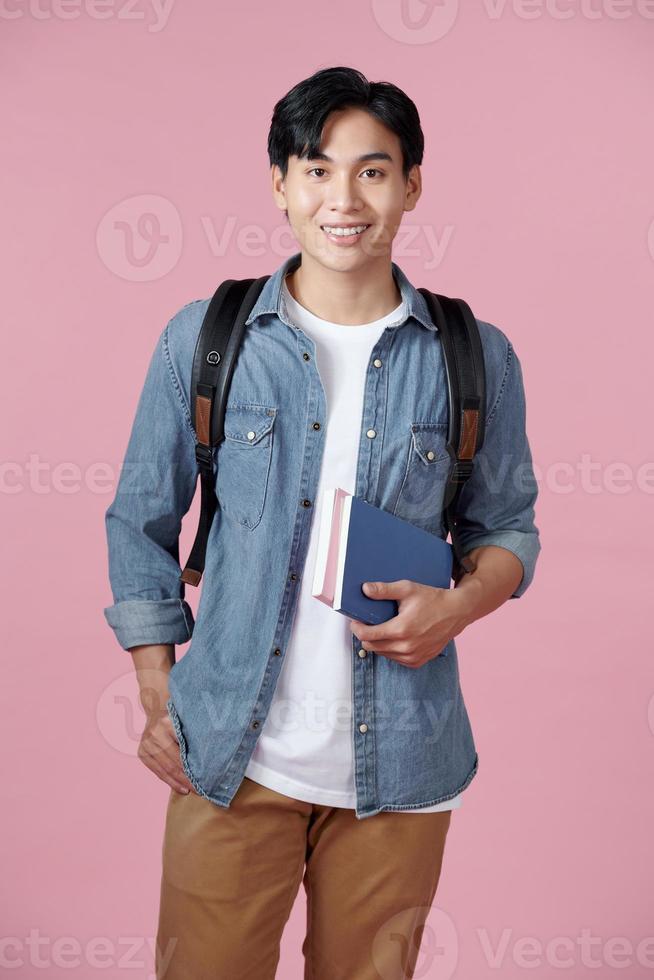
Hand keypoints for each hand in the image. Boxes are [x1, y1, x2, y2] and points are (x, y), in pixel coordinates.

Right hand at [136, 683, 198, 795]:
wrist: (157, 704)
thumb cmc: (179, 713)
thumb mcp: (189, 718)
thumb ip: (197, 735)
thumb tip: (214, 758)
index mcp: (168, 724)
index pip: (183, 754)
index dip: (193, 769)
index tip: (205, 781)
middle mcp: (154, 734)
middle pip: (174, 764)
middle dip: (188, 780)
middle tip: (201, 790)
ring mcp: (146, 744)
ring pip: (165, 770)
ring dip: (179, 783)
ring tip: (191, 791)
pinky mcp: (142, 752)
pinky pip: (156, 771)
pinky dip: (169, 780)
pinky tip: (180, 787)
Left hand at [349, 579, 473, 668]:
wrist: (456, 612)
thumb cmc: (432, 599)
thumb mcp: (407, 589)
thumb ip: (384, 590)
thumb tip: (364, 589)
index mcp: (401, 630)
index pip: (366, 636)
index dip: (356, 628)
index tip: (355, 621)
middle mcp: (406, 647)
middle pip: (371, 647)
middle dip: (366, 635)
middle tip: (368, 623)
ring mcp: (412, 657)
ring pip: (383, 654)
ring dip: (378, 643)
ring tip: (383, 628)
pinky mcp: (418, 661)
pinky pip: (395, 659)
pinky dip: (391, 650)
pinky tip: (396, 638)